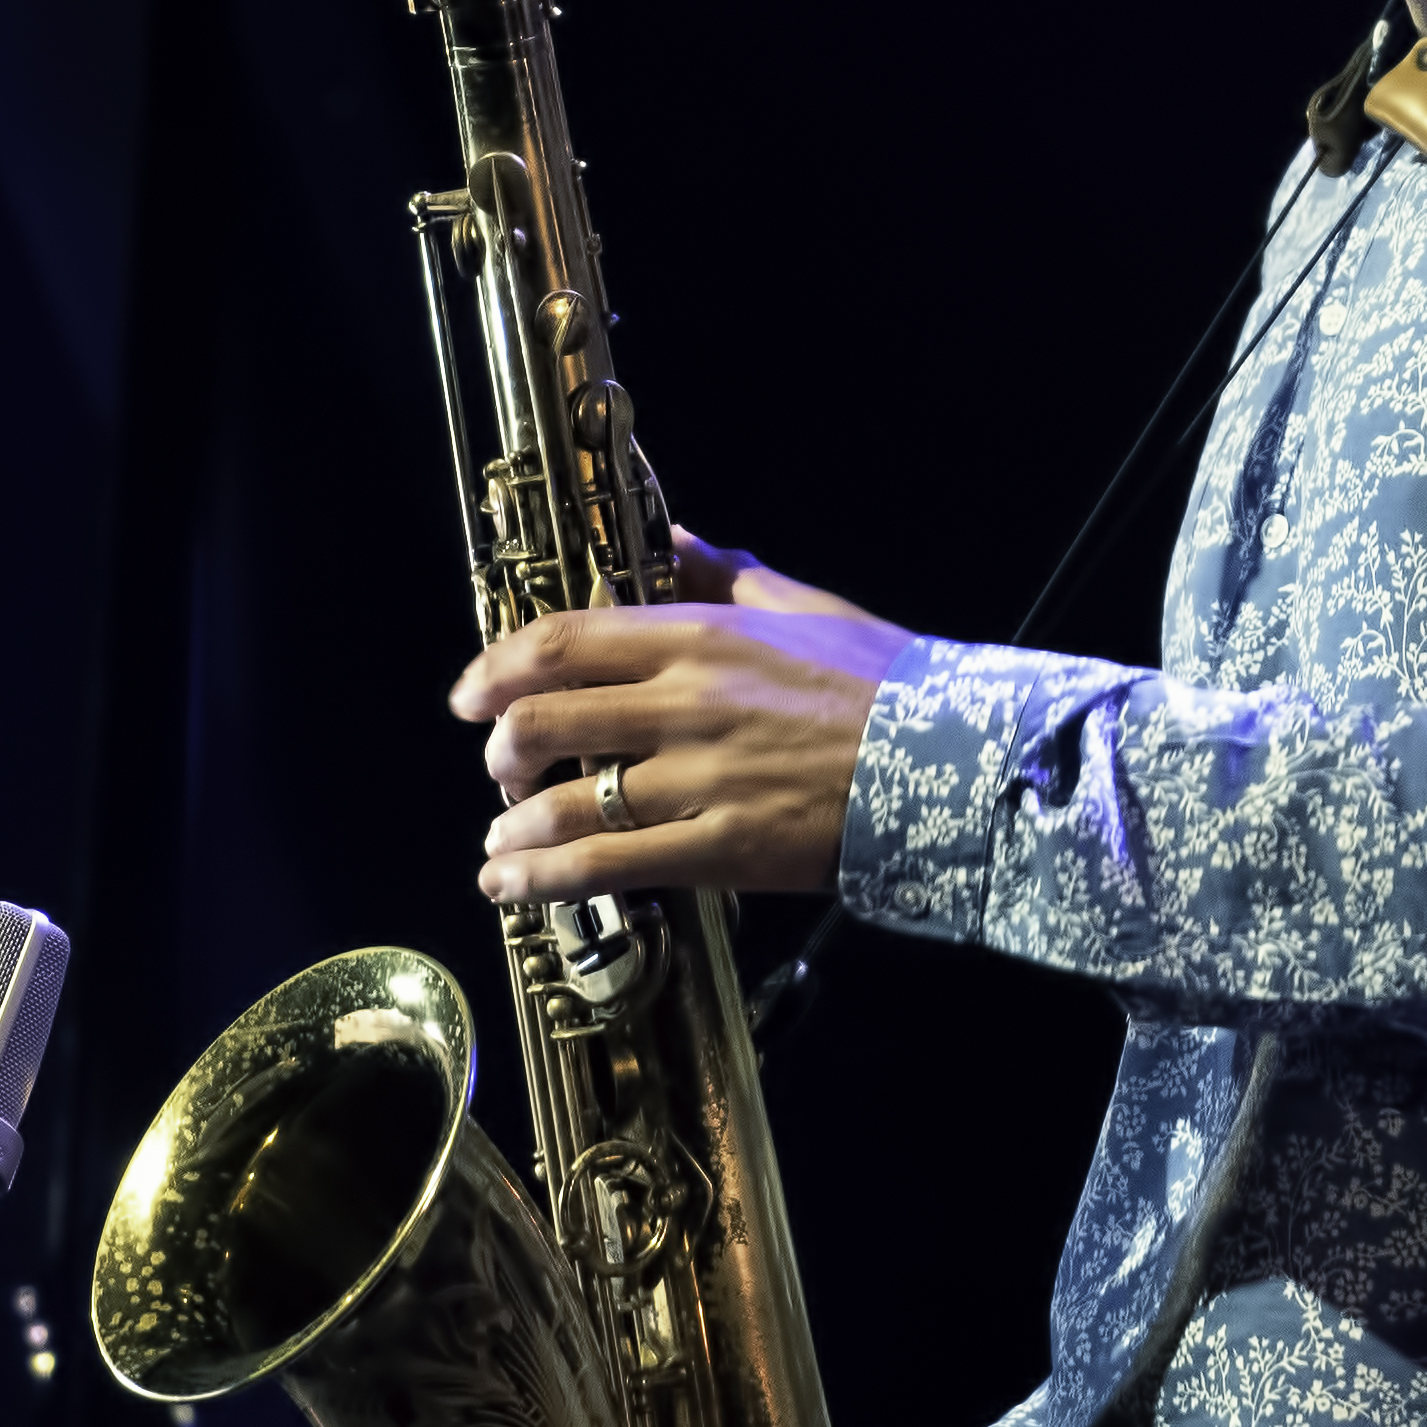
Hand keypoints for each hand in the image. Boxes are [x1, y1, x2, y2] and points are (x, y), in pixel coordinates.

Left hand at [451, 530, 917, 903]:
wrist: (957, 762)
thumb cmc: (886, 681)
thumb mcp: (801, 606)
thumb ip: (720, 574)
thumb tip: (670, 538)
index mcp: (700, 638)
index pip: (565, 642)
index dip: (496, 667)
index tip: (469, 692)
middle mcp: (687, 706)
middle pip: (545, 722)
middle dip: (501, 751)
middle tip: (498, 768)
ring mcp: (701, 781)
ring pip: (565, 803)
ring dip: (514, 827)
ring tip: (500, 843)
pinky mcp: (723, 850)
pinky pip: (609, 869)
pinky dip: (544, 881)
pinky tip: (512, 888)